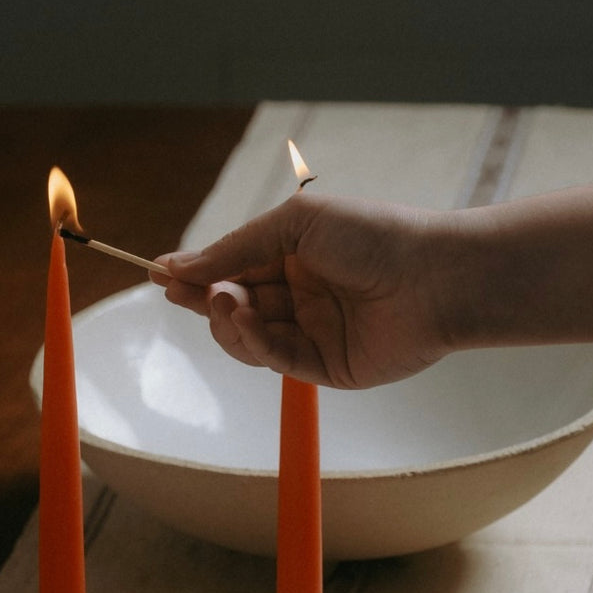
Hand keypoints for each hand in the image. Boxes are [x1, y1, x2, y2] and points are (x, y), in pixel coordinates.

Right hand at [152, 192, 453, 388]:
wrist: (433, 277)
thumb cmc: (372, 236)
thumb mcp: (294, 224)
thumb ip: (235, 247)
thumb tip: (177, 265)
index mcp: (295, 257)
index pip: (233, 270)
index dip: (196, 274)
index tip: (158, 274)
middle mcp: (300, 296)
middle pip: (232, 307)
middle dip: (205, 300)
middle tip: (184, 292)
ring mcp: (311, 333)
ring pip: (247, 338)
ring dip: (227, 321)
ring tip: (227, 301)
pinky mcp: (325, 368)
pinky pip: (276, 360)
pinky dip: (255, 342)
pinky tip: (246, 319)